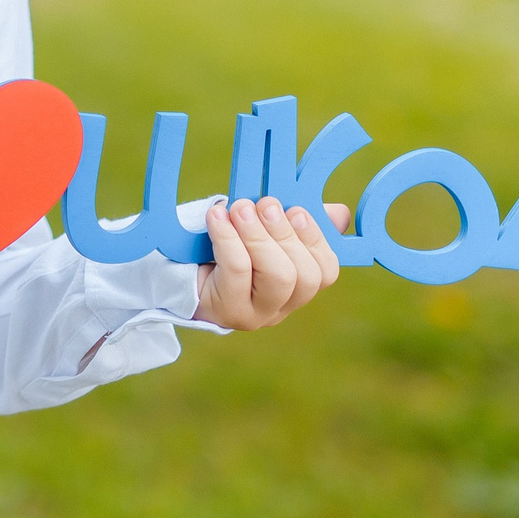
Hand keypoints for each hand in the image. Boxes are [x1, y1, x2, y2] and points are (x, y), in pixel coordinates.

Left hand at [195, 197, 350, 329]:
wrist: (179, 271)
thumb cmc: (226, 247)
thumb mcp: (262, 230)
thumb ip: (297, 222)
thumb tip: (340, 214)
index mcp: (297, 286)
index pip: (326, 272)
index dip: (316, 239)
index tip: (296, 210)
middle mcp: (281, 306)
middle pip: (304, 276)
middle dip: (286, 233)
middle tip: (264, 203)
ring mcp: (256, 314)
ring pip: (278, 276)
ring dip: (260, 235)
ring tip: (239, 208)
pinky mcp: (228, 311)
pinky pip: (237, 271)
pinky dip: (229, 238)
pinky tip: (216, 217)